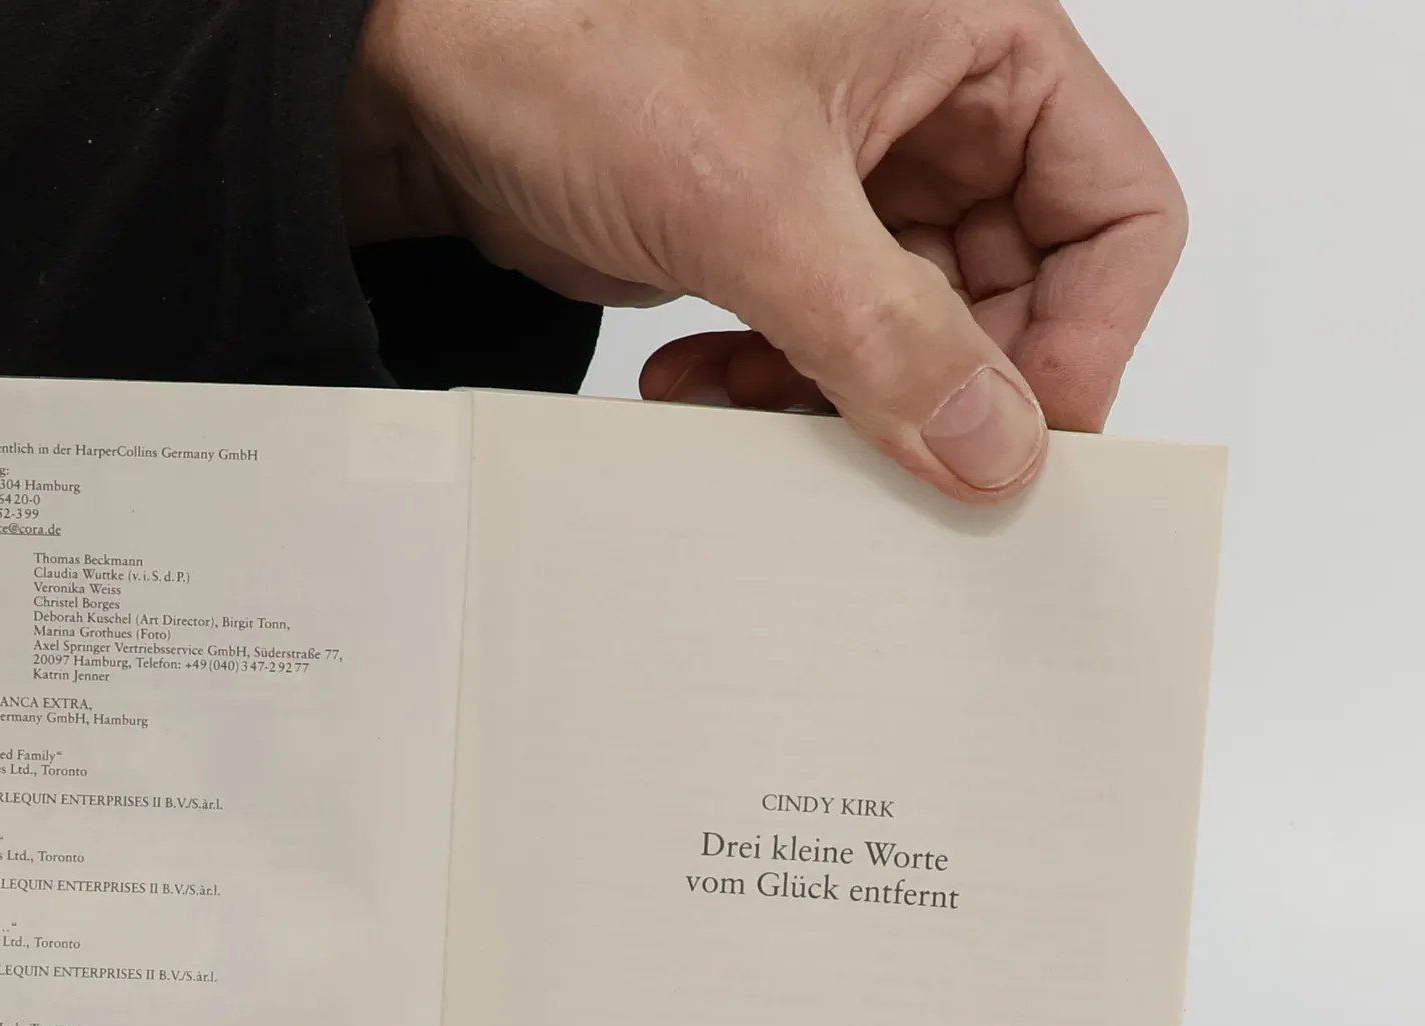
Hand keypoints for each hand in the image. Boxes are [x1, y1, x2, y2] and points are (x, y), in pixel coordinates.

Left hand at [345, 0, 1185, 501]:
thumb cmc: (578, 47)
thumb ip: (888, 335)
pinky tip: (702, 388)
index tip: (1021, 440)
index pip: (1116, 210)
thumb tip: (996, 448)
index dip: (1086, 337)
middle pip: (1020, 293)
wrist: (434, 79)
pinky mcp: (784, 237)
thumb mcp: (757, 200)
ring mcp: (858, 181)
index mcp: (978, 42)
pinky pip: (830, 345)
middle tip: (883, 458)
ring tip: (754, 406)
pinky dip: (777, 386)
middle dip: (943, 386)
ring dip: (845, 398)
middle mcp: (933, 109)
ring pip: (917, 336)